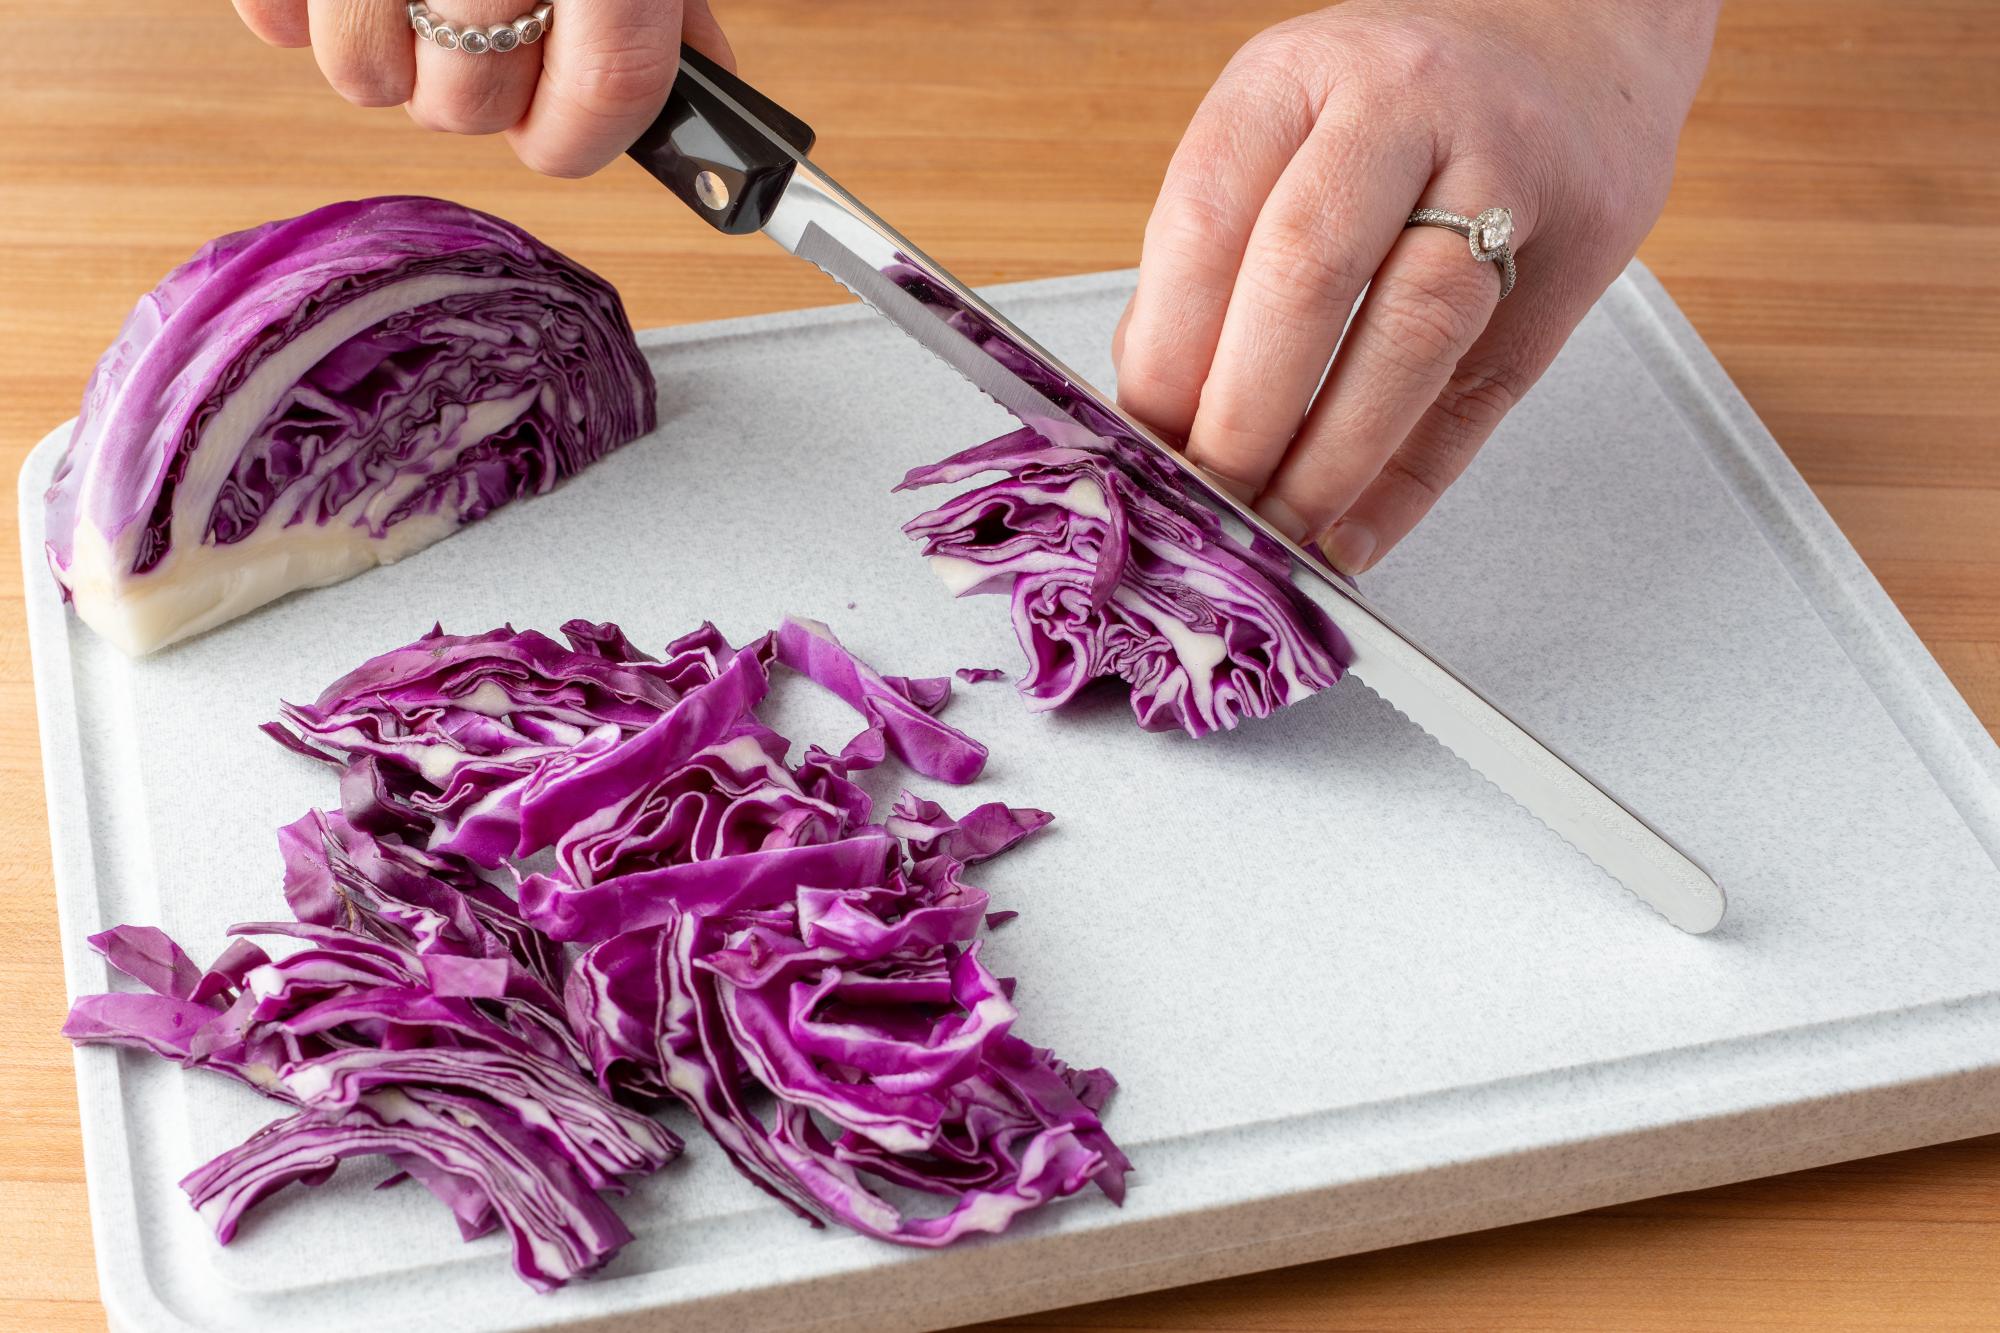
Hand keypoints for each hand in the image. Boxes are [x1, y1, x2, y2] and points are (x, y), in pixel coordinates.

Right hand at [232, 0, 730, 176]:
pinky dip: (304, 13)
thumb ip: (667, 9)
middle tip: (490, 33)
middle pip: (472, 107)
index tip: (570, 128)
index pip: (607, 96)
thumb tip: (714, 103)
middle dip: (485, 90)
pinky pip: (275, 22)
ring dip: (396, 56)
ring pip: (368, 78)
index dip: (586, 133)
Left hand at [1111, 0, 1718, 572]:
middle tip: (1208, 498)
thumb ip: (1218, 260)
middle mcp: (1401, 106)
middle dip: (1244, 414)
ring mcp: (1503, 171)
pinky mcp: (1573, 252)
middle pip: (1307, 273)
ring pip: (1411, 331)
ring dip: (1332, 459)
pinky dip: (1411, 483)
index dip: (1168, 354)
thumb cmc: (1400, 105)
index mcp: (1297, 75)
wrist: (1574, 38)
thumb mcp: (1284, 134)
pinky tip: (1357, 533)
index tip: (1143, 444)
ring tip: (1279, 528)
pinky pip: (1482, 392)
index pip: (1208, 221)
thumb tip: (1157, 418)